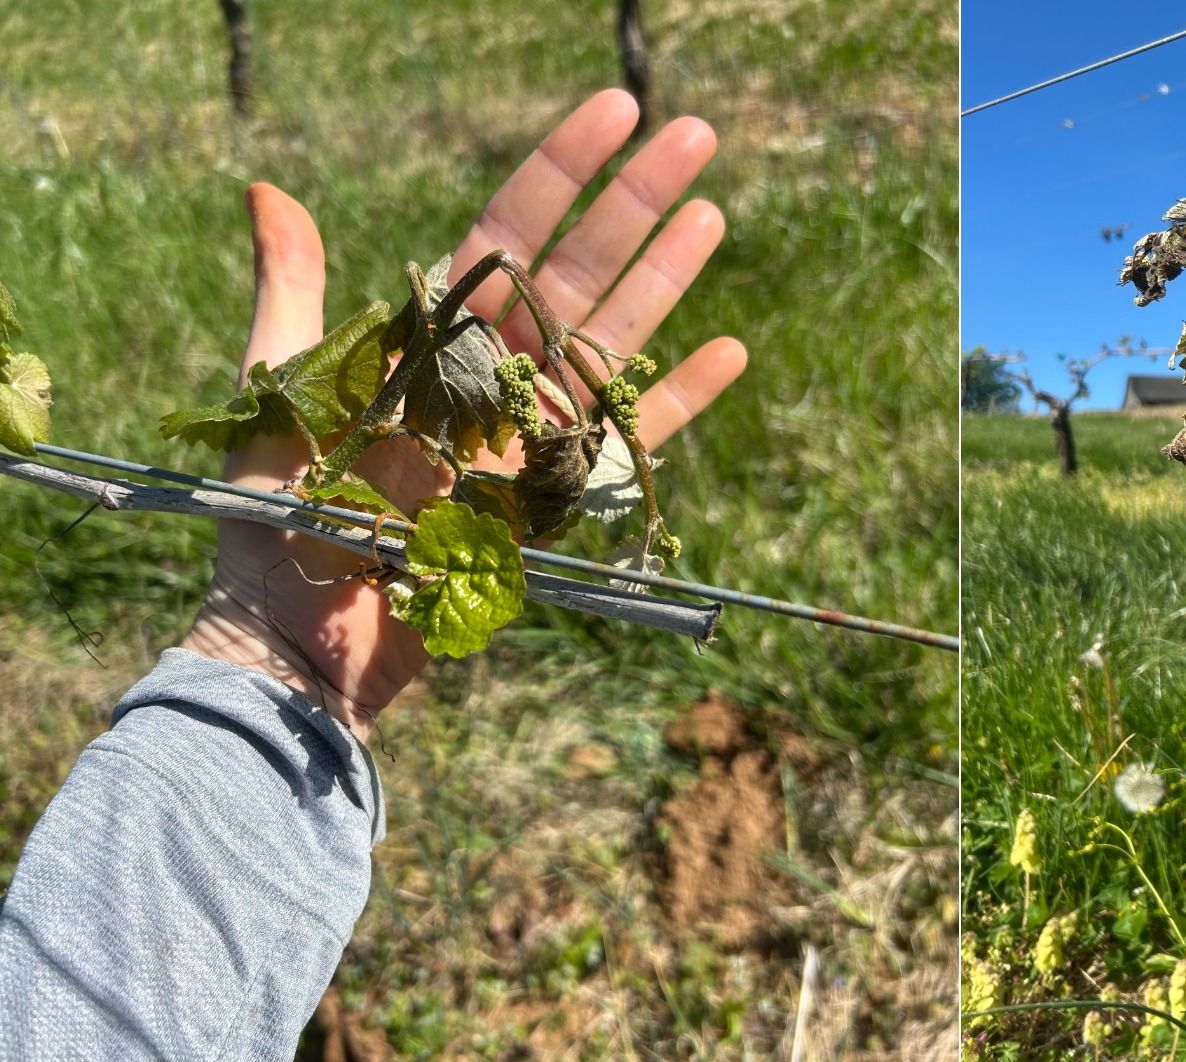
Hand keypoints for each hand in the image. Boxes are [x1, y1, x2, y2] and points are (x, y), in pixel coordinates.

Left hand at [180, 90, 746, 742]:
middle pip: (579, 270)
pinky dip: (679, 398)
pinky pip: (631, 441)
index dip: (563, 169)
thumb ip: (293, 292)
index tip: (616, 111)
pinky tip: (729, 349)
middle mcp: (492, 374)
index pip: (509, 230)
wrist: (299, 640)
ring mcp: (530, 435)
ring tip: (712, 210)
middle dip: (636, 200)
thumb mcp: (277, 389)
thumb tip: (269, 191)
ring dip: (667, 274)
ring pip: (612, 338)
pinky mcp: (556, 500)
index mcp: (431, 336)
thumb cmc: (270, 520)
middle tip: (696, 133)